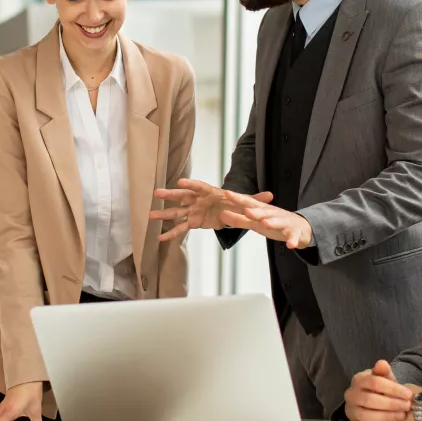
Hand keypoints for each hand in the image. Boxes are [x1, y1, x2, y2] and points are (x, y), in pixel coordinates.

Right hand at [152, 179, 273, 242]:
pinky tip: (160, 239)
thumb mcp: (246, 203)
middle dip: (170, 195)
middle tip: (157, 193)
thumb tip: (271, 195)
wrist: (229, 211)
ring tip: (150, 215)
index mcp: (210, 193)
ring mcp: (193, 210)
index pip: (199, 187)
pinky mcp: (193, 221)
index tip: (181, 181)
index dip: (191, 184)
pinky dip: (171, 234)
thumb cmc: (235, 203)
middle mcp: (198, 200)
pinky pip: (181, 228)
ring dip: (164, 213)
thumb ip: (256, 200)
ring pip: (177, 212)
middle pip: (183, 196)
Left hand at [217, 191, 313, 248]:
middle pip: (263, 212)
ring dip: (272, 222)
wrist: (301, 227)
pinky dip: (292, 240)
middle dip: (255, 211)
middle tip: (246, 210)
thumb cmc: (274, 223)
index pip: (249, 203)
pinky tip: (290, 245)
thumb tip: (221, 215)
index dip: (238, 198)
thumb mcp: (256, 222)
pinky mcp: (295, 233)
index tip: (226, 193)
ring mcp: (285, 223)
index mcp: (263, 210)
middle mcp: (273, 214)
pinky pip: (293, 237)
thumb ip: (239, 220)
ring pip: (278, 222)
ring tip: (265, 223)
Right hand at [344, 360, 416, 420]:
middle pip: (370, 400)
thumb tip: (382, 363)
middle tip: (407, 406)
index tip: (408, 394)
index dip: (393, 389)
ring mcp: (351, 411)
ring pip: (367, 416)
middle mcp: (351, 395)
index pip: (374, 383)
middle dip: (392, 404)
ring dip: (388, 416)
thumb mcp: (383, 378)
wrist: (372, 400)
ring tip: (403, 415)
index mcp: (358, 380)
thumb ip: (384, 371)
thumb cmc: (379, 388)